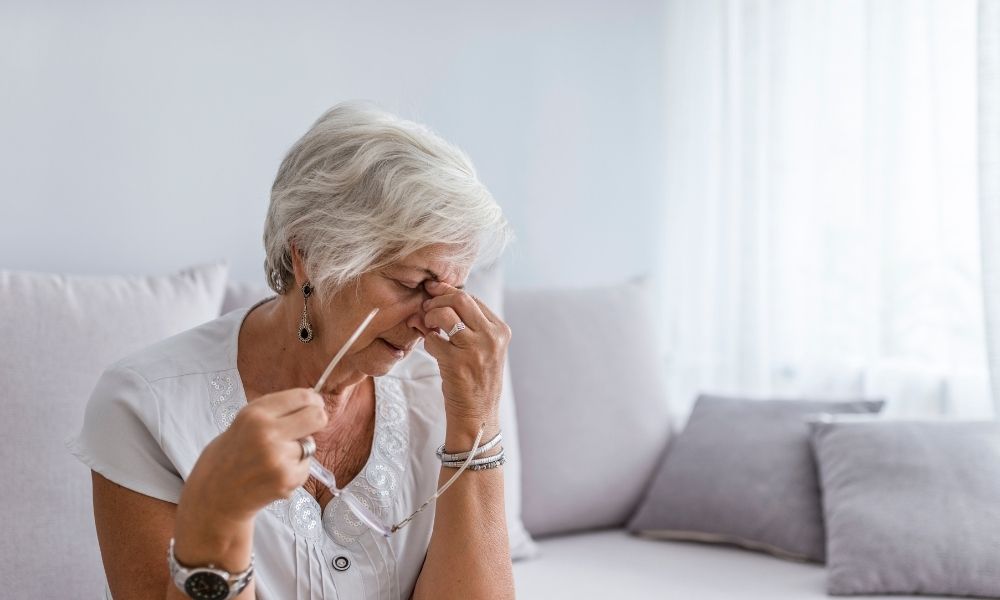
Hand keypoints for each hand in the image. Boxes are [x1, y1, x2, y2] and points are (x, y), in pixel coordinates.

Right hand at [181, 388, 327, 523]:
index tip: (315, 405)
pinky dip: (295, 471)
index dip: (314, 401)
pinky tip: (273, 476)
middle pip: (317, 417)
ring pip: (310, 445)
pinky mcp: (286, 479)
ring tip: (272, 461)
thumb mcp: (244, 422)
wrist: (214, 497)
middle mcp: (267, 433)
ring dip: (298, 452)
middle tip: (308, 428)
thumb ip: (275, 412)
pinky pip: (305, 467)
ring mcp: (278, 457)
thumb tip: (312, 401)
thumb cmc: (230, 456)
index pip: (301, 397)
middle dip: (318, 421)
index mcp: (254, 414)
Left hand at [420, 280, 510, 426]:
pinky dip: (427, 341)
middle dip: (437, 299)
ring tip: (426, 326)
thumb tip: (436, 295)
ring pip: (445, 314)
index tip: (434, 293)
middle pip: (460, 299)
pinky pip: (433, 339)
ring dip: (429, 316)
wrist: (477, 414)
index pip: (473, 298)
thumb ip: (468, 324)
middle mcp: (491, 337)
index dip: (449, 292)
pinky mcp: (457, 363)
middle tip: (426, 308)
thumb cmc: (476, 379)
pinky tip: (432, 349)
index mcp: (500, 330)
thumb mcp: (483, 348)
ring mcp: (475, 349)